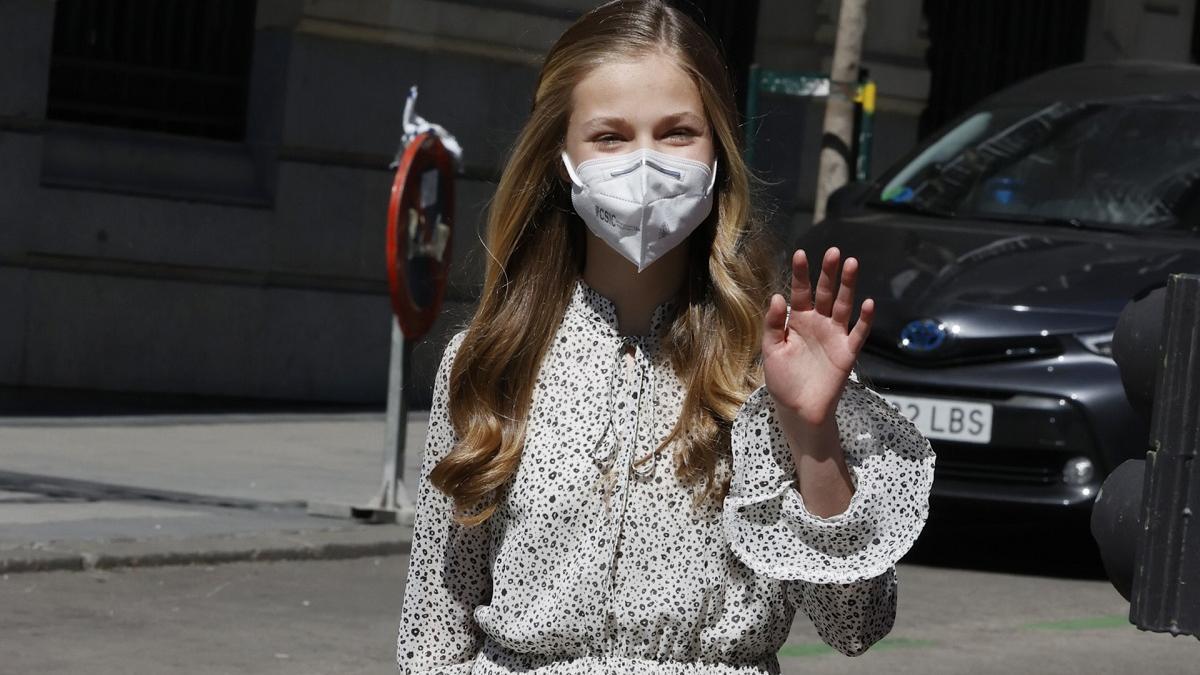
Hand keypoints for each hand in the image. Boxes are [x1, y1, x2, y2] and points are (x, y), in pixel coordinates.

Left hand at [763, 247, 873, 427]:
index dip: (801, 274)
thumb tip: (778, 297)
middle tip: (834, 252)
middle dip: (829, 273)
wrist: (798, 409)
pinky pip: (858, 333)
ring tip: (852, 264)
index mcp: (798, 321)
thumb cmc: (783, 380)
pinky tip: (868, 303)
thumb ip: (773, 325)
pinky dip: (864, 319)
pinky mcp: (847, 352)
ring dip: (848, 286)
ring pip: (844, 306)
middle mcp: (818, 324)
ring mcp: (835, 336)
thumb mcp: (771, 351)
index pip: (800, 292)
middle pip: (826, 293)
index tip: (801, 254)